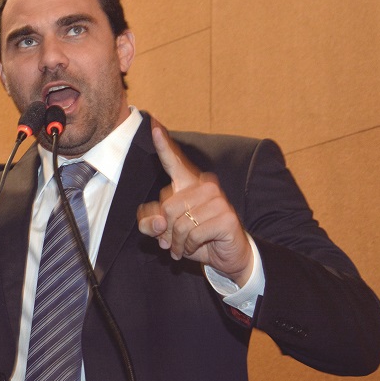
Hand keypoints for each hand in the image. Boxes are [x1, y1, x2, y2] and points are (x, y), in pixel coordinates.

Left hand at [137, 119, 253, 286]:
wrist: (228, 255)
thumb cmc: (196, 239)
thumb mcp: (166, 233)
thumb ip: (151, 224)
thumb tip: (158, 221)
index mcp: (189, 184)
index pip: (173, 162)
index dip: (163, 144)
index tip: (153, 124)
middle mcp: (205, 186)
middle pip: (168, 207)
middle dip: (166, 231)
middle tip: (171, 242)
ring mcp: (218, 200)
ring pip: (179, 222)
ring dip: (177, 241)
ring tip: (182, 247)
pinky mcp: (226, 217)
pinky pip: (194, 233)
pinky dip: (189, 246)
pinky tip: (195, 248)